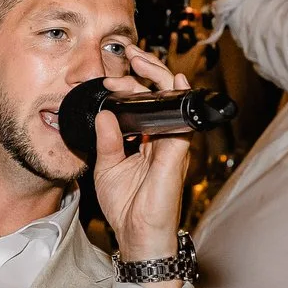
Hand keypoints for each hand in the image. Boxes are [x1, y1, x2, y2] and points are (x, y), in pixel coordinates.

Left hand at [89, 46, 194, 271]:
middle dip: (146, 69)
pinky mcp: (177, 152)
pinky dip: (179, 99)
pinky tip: (173, 82)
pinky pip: (182, 120)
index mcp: (145, 138)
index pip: (141, 102)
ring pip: (172, 99)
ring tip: (142, 60)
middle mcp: (161, 136)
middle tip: (129, 53)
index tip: (109, 77)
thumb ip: (107, 140)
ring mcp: (171, 143)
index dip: (128, 85)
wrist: (137, 234)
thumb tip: (104, 113)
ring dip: (158, 76)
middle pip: (160, 94)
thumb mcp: (107, 167)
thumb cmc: (126, 206)